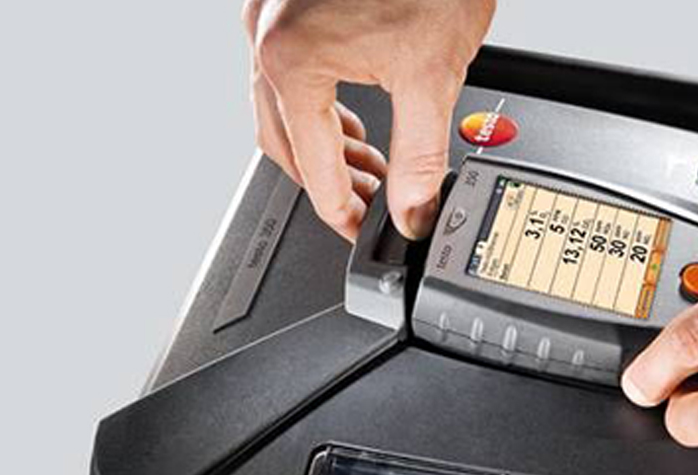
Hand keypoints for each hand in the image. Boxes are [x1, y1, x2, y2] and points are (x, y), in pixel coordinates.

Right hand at [243, 0, 495, 240]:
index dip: (342, 210)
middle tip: (370, 207)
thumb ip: (421, 156)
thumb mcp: (432, 72)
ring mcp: (270, 16)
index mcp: (291, 58)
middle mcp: (265, 35)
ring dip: (322, 148)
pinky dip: (318, 108)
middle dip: (330, 182)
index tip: (363, 230)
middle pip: (284, 142)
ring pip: (281, 110)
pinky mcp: (288, 6)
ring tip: (370, 170)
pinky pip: (286, 75)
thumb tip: (413, 211)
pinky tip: (350, 120)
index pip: (312, 165)